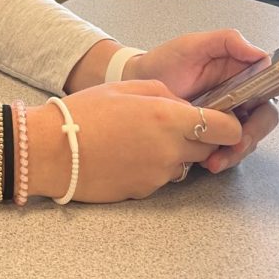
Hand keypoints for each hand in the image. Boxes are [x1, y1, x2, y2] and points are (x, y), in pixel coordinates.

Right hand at [31, 82, 241, 201]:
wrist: (50, 151)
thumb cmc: (83, 113)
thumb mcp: (125, 87)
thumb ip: (164, 93)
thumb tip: (184, 106)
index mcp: (168, 118)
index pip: (226, 129)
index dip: (228, 124)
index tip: (220, 119)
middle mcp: (170, 150)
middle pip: (208, 149)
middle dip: (198, 137)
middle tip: (170, 125)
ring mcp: (159, 175)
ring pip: (183, 163)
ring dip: (173, 152)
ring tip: (139, 139)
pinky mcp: (145, 192)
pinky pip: (161, 177)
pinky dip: (152, 166)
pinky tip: (127, 154)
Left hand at [126, 30, 278, 173]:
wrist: (137, 82)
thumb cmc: (167, 61)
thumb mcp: (194, 44)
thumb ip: (228, 41)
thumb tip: (262, 54)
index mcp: (244, 71)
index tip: (266, 95)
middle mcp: (242, 95)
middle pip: (268, 116)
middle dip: (257, 130)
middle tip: (241, 138)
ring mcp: (229, 117)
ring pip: (251, 137)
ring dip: (239, 150)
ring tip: (218, 158)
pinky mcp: (213, 134)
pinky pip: (229, 149)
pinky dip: (224, 158)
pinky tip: (210, 162)